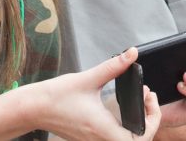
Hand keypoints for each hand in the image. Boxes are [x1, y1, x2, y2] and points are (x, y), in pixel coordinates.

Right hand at [37, 47, 159, 140]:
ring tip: (139, 101)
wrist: (33, 108)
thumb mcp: (88, 78)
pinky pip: (114, 138)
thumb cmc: (56, 96)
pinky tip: (124, 109)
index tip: (150, 101)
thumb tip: (131, 54)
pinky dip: (126, 127)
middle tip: (147, 98)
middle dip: (149, 121)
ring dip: (138, 124)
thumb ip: (113, 67)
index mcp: (103, 129)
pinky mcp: (90, 138)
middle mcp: (100, 139)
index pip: (139, 140)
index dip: (152, 122)